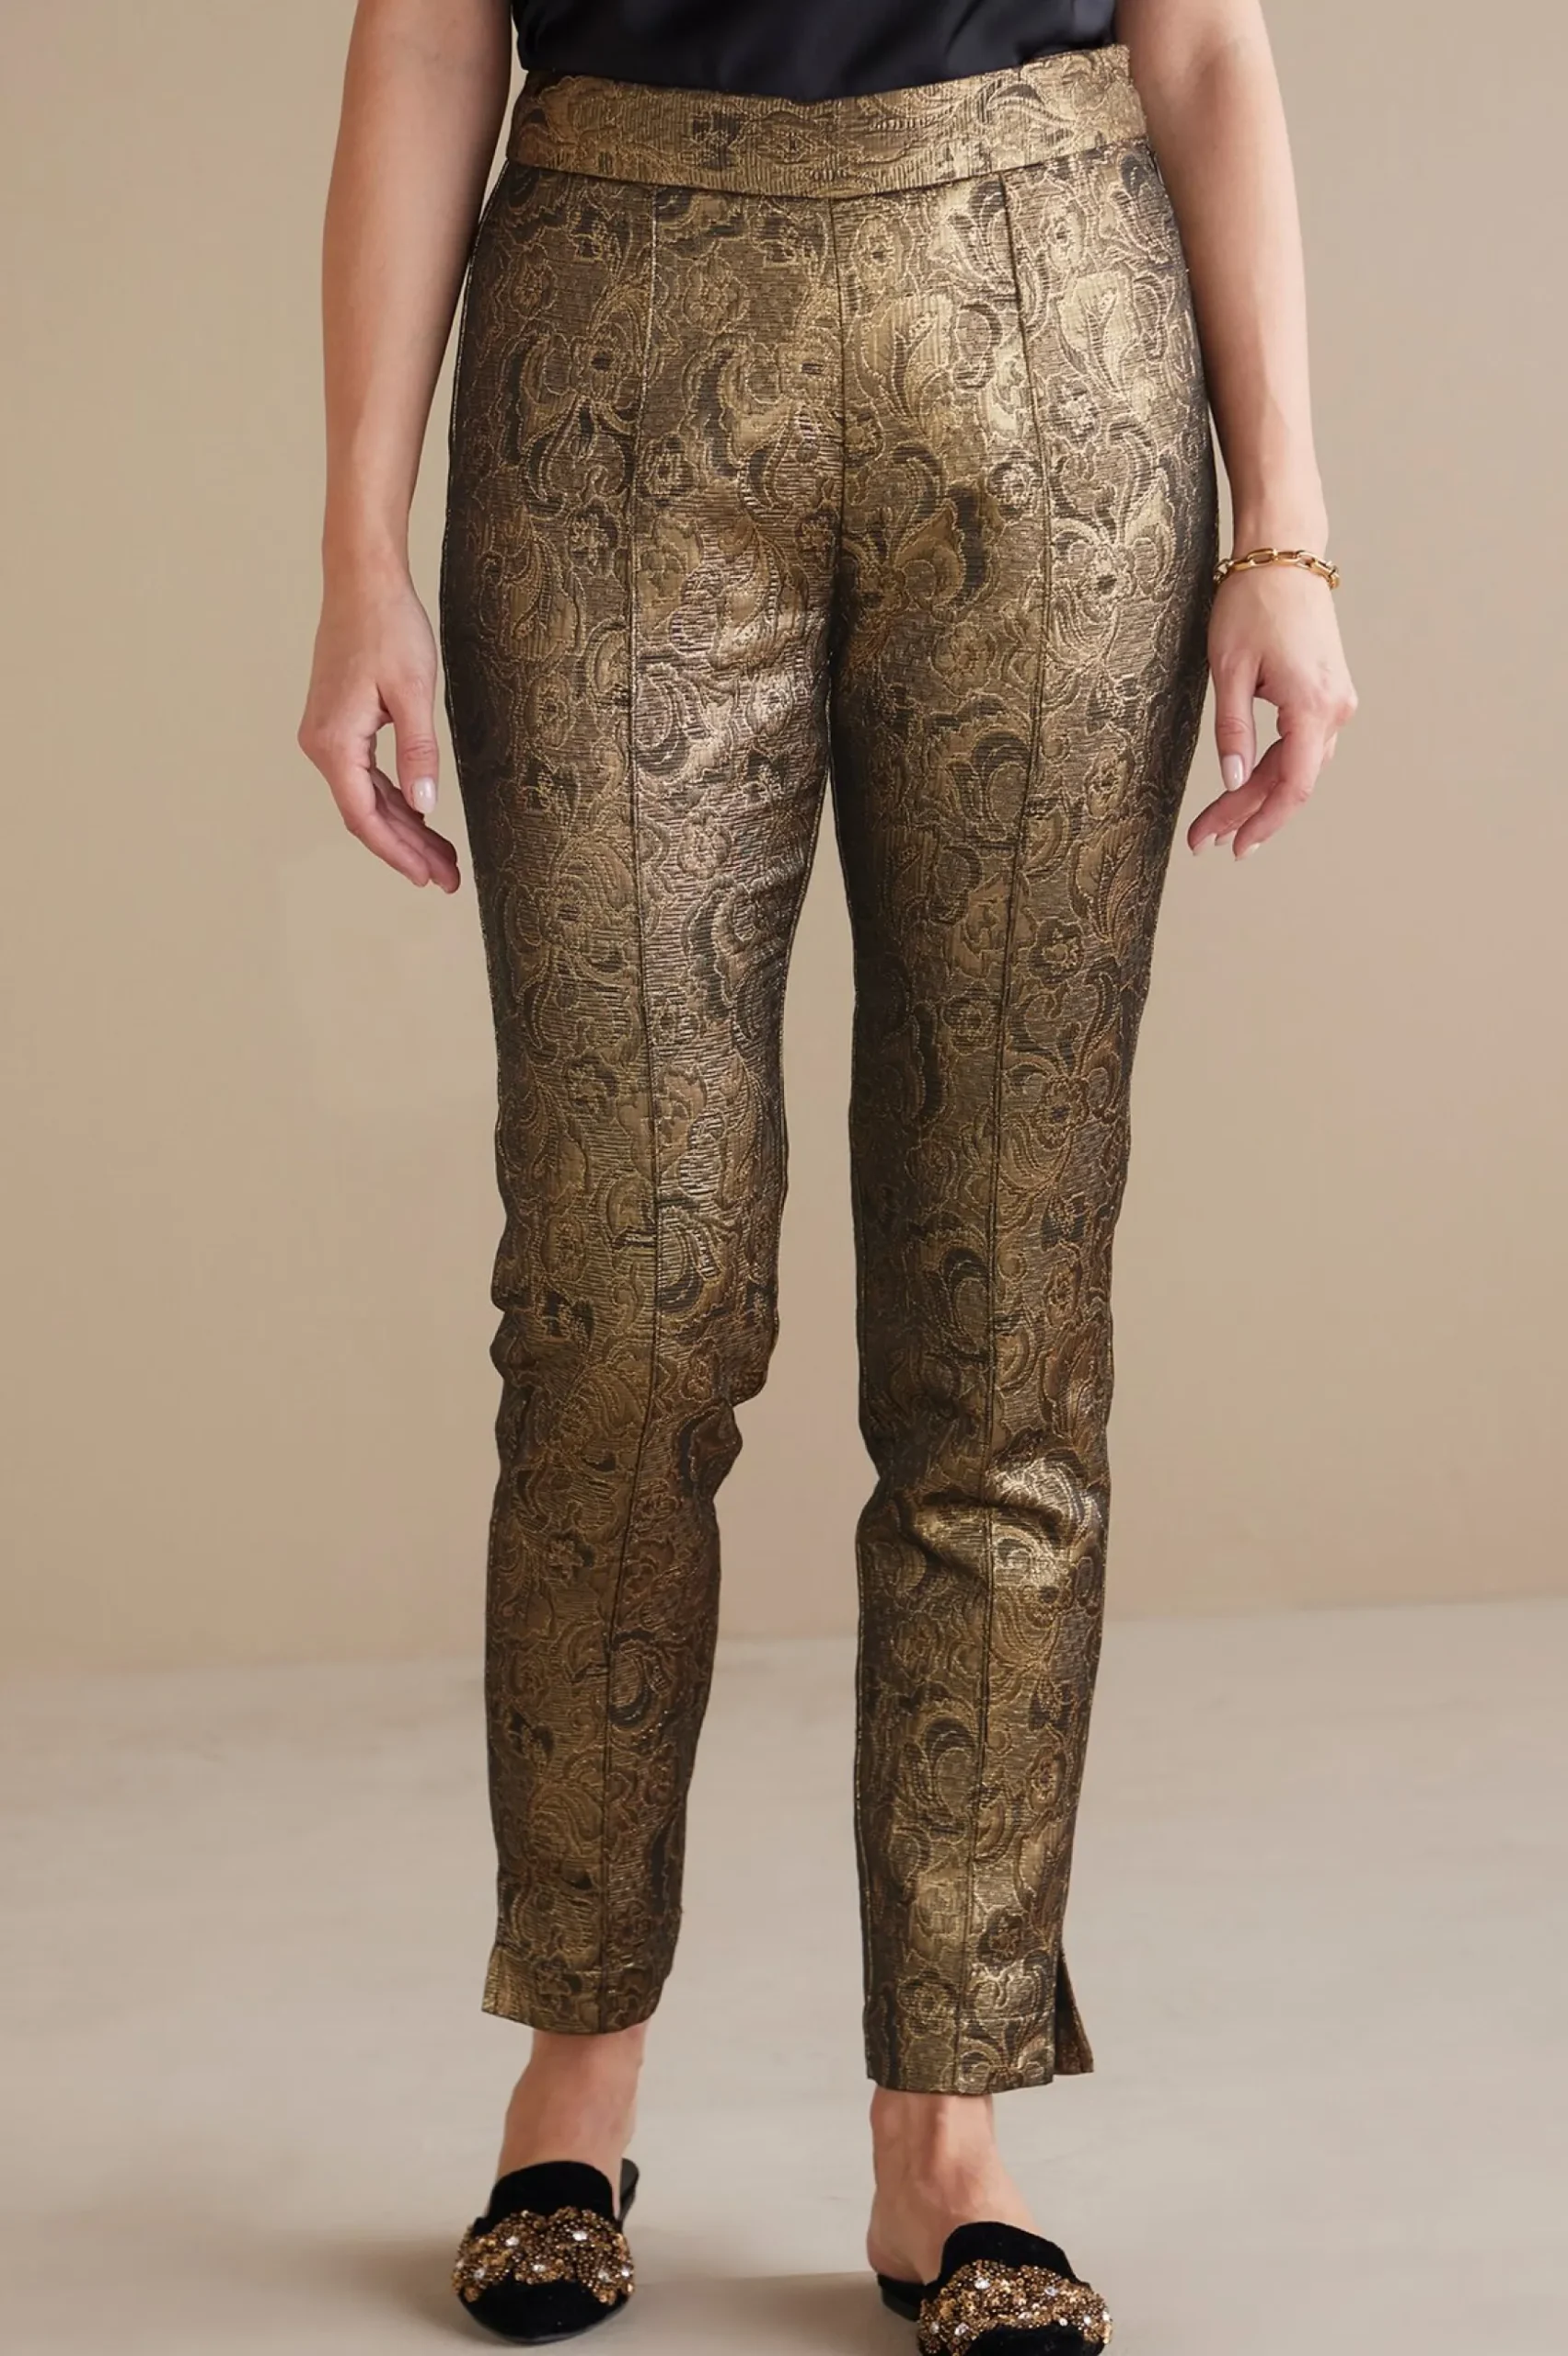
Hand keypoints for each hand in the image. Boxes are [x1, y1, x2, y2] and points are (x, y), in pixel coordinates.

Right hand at [297, 564, 461, 890]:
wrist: (363, 580)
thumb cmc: (389, 627)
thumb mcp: (414, 692)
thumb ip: (418, 752)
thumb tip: (424, 807)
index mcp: (334, 743)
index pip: (365, 817)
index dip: (398, 853)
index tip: (430, 878)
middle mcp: (321, 744)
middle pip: (366, 814)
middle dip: (407, 850)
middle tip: (449, 879)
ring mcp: (327, 735)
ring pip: (367, 798)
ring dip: (404, 828)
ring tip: (443, 858)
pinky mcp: (339, 724)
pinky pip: (366, 776)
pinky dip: (395, 799)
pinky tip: (422, 817)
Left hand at [1188, 562, 1357, 858]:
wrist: (1285, 554)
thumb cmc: (1252, 603)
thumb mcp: (1228, 670)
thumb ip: (1232, 730)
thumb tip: (1230, 782)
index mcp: (1311, 706)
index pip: (1292, 787)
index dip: (1261, 823)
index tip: (1230, 846)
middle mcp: (1334, 708)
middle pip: (1291, 781)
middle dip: (1246, 814)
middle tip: (1204, 840)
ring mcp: (1337, 700)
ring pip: (1298, 766)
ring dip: (1258, 795)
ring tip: (1218, 822)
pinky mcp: (1328, 691)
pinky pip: (1304, 744)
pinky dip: (1274, 768)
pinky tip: (1246, 785)